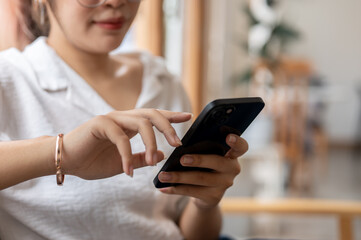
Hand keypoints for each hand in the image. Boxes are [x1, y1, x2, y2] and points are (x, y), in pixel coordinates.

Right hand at [60, 109, 191, 179]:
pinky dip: (127, 156)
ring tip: (153, 161)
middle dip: (167, 127)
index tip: (188, 117)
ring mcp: (111, 119)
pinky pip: (120, 138)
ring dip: (150, 142)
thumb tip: (161, 155)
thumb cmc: (93, 161)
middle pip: (152, 114)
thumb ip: (141, 157)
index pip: (154, 116)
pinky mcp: (99, 124)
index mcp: (129, 124)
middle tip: (177, 143)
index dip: (171, 116)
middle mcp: (122, 118)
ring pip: (140, 122)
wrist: (67, 161)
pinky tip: (128, 171)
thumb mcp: (124, 162)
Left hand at [158, 134, 247, 208]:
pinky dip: (175, 189)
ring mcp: (224, 184)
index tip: (228, 137)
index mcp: (232, 154)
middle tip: (182, 159)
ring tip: (163, 175)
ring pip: (200, 178)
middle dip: (198, 160)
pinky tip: (163, 188)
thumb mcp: (207, 154)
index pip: (241, 146)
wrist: (207, 192)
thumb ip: (203, 146)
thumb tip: (181, 143)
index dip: (236, 141)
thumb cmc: (204, 165)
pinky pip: (192, 192)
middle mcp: (232, 169)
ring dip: (179, 177)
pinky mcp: (214, 197)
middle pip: (217, 162)